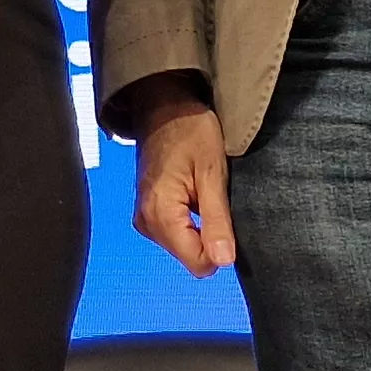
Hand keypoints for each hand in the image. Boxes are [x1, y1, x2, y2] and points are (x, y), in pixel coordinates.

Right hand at [124, 80, 236, 276]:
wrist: (164, 108)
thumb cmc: (191, 132)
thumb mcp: (212, 174)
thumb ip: (216, 221)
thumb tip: (224, 262)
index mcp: (161, 214)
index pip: (197, 263)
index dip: (220, 248)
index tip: (226, 216)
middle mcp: (146, 223)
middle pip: (190, 257)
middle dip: (209, 237)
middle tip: (213, 198)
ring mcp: (144, 219)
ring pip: (183, 247)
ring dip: (200, 228)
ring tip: (202, 193)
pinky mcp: (146, 213)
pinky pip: (175, 234)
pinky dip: (190, 222)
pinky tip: (193, 195)